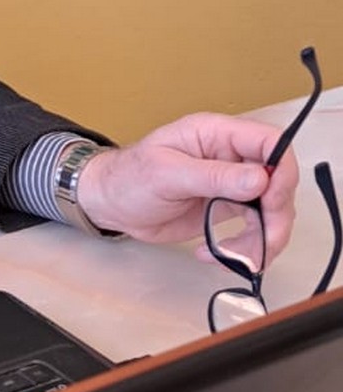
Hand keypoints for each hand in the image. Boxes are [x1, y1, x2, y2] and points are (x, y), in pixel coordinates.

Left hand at [76, 113, 297, 258]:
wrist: (110, 204)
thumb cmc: (128, 178)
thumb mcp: (167, 174)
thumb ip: (214, 176)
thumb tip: (260, 178)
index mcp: (215, 134)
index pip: (269, 141)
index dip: (280, 170)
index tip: (272, 200)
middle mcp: (229, 156)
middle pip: (278, 180)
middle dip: (276, 214)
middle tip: (262, 240)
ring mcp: (230, 183)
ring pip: (271, 208)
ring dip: (264, 237)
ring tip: (237, 257)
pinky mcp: (226, 208)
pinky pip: (254, 227)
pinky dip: (247, 247)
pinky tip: (218, 254)